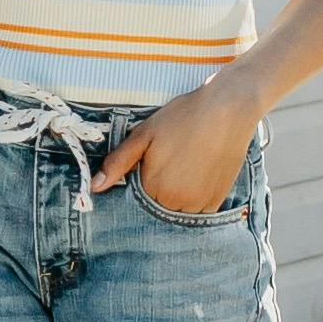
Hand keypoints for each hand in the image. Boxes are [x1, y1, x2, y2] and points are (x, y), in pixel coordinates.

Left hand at [95, 79, 258, 219]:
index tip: (154, 161)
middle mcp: (175, 202)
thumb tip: (94, 187)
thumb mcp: (144, 135)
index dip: (142, 178)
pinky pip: (199, 211)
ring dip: (177, 196)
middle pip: (158, 206)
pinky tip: (199, 172)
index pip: (137, 196)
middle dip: (159, 188)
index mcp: (153, 186)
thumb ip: (118, 163)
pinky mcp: (217, 201)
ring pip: (178, 210)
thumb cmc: (183, 118)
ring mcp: (199, 204)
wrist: (228, 110)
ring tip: (186, 165)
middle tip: (173, 159)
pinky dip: (196, 198)